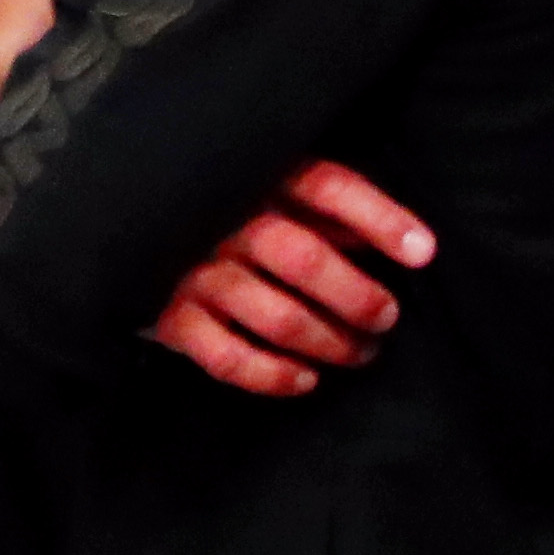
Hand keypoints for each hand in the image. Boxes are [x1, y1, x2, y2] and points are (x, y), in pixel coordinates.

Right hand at [146, 160, 434, 399]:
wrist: (130, 222)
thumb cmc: (229, 208)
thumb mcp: (276, 187)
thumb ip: (331, 209)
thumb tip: (403, 243)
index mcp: (256, 176)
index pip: (327, 187)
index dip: (380, 219)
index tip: (424, 253)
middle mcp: (223, 220)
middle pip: (305, 259)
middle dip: (358, 298)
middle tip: (386, 317)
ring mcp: (193, 270)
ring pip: (277, 317)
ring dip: (330, 342)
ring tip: (360, 353)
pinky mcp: (172, 317)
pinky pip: (229, 358)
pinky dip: (273, 375)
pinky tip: (305, 378)